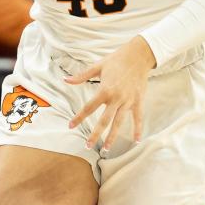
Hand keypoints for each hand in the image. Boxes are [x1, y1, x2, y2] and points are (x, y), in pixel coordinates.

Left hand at [66, 35, 155, 149]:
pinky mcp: (138, 101)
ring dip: (112, 137)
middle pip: (103, 120)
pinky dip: (138, 129)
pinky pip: (138, 118)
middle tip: (87, 146)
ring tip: (105, 149)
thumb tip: (66, 80)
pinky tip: (136, 141)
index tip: (71, 126)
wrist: (138, 55)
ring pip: (119, 123)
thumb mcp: (98, 66)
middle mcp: (116, 98)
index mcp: (104, 90)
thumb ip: (82, 76)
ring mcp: (128, 101)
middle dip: (95, 134)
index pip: (89, 107)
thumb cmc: (117, 59)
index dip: (79, 117)